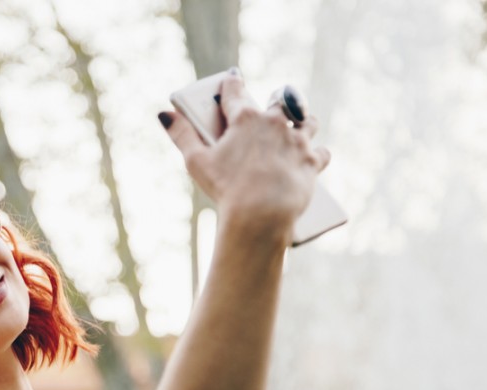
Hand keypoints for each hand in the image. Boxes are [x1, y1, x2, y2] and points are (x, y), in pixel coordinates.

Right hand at [161, 71, 330, 242]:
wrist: (261, 215)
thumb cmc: (226, 188)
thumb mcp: (196, 162)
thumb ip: (181, 135)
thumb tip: (164, 115)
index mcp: (245, 118)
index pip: (236, 90)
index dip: (231, 83)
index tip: (231, 78)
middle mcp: (275, 122)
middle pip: (280, 101)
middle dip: (276, 101)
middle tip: (271, 106)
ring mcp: (297, 141)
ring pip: (308, 120)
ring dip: (303, 121)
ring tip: (298, 125)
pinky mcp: (312, 162)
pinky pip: (322, 152)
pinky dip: (317, 154)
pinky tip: (314, 156)